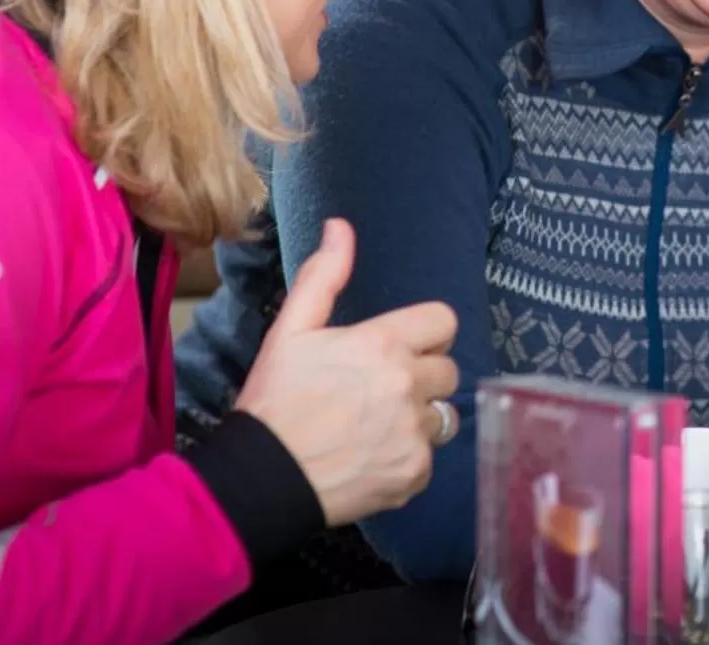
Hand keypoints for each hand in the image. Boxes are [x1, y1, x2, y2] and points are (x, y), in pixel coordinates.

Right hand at [234, 218, 459, 525]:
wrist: (260, 480)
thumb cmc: (275, 402)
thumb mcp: (290, 331)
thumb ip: (323, 277)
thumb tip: (340, 227)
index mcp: (384, 343)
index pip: (444, 321)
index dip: (426, 334)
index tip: (402, 348)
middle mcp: (408, 384)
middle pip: (448, 370)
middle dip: (422, 376)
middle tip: (381, 391)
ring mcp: (414, 431)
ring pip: (442, 415)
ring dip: (418, 419)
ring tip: (375, 427)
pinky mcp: (415, 472)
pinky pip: (428, 457)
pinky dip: (406, 457)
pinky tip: (371, 458)